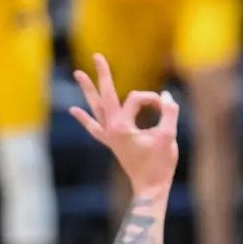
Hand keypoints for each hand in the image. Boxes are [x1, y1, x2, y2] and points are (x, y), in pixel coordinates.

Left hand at [69, 54, 179, 194]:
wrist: (150, 188)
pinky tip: (74, 110)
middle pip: (105, 95)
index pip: (137, 99)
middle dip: (102, 75)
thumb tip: (166, 95)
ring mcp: (108, 136)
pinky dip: (85, 119)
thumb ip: (168, 112)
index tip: (165, 107)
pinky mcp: (111, 142)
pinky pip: (94, 128)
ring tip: (78, 73)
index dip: (153, 100)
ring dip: (88, 91)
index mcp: (122, 126)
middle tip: (97, 55)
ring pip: (96, 108)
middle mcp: (111, 129)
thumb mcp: (168, 136)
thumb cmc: (160, 164)